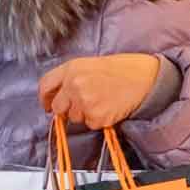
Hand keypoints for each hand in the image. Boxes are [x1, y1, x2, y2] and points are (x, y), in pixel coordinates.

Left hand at [38, 54, 160, 128]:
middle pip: (57, 107)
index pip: (45, 86)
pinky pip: (90, 124)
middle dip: (66, 110)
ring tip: (101, 101)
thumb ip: (69, 78)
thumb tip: (56, 97)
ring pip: (74, 118)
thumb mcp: (88, 65)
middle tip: (82, 105)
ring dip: (84, 114)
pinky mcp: (96, 116)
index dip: (45, 98)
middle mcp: (74, 84)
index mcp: (71, 68)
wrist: (144, 77)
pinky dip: (98, 120)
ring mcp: (84, 101)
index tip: (47, 105)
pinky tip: (109, 108)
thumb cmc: (119, 70)